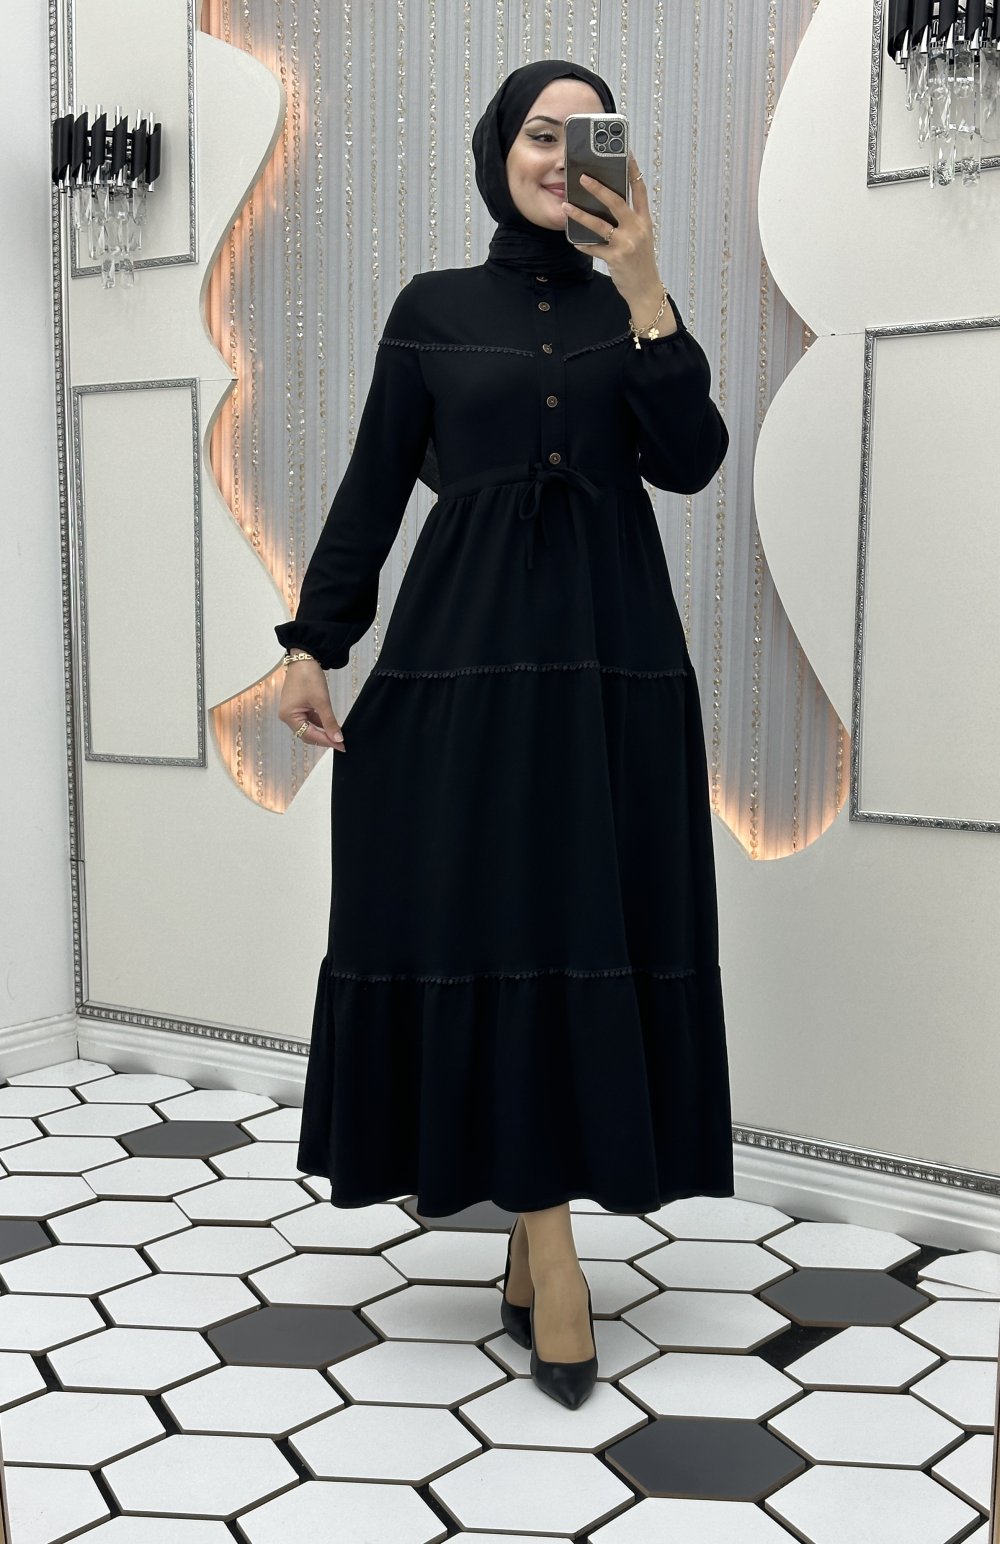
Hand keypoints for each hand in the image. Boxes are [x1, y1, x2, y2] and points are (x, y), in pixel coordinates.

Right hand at [278, 659, 345, 750]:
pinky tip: (332, 726)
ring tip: (338, 736)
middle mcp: (288, 716)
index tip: (340, 746)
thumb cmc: (308, 676)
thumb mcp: (321, 701)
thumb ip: (329, 722)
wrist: (304, 657)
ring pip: (309, 727)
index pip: (309, 735)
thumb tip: (337, 738)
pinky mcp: (298, 706)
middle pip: (307, 734)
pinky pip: (309, 719)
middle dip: (324, 739)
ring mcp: (292, 711)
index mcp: (289, 716)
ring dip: (323, 731)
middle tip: (341, 744)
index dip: (326, 741)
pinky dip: (320, 723)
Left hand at [561, 151, 660, 301]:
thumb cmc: (640, 261)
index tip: (627, 154)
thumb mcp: (640, 237)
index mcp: (644, 220)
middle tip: (582, 177)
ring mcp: (626, 243)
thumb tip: (606, 205)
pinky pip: (594, 247)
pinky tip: (574, 240)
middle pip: (616, 202)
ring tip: (566, 206)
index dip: (633, 171)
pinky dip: (583, 244)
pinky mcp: (615, 257)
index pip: (640, 190)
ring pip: (600, 224)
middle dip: (598, 188)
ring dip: (580, 214)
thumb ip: (628, 221)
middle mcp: (637, 228)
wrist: (646, 289)